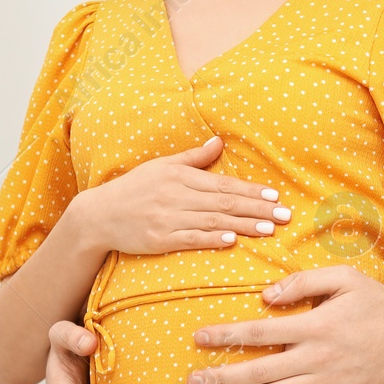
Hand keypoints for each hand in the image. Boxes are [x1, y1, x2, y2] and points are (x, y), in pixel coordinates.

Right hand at [70, 136, 290, 255]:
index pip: (223, 184)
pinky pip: (190, 239)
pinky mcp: (159, 239)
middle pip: (224, 203)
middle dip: (257, 209)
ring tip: (268, 229)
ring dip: (243, 225)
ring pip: (213, 221)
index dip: (251, 190)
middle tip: (285, 215)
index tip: (275, 196)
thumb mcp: (162, 166)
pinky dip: (211, 239)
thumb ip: (193, 157)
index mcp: (180, 176)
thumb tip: (219, 142)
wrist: (99, 214)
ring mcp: (168, 218)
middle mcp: (176, 195)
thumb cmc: (134, 188)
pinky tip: (231, 241)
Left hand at [187, 266, 383, 383]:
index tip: (197, 338)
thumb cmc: (378, 302)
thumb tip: (266, 297)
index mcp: (314, 324)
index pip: (259, 330)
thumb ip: (302, 282)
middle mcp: (317, 357)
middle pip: (260, 370)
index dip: (226, 335)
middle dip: (222, 377)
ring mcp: (328, 382)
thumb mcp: (343, 278)